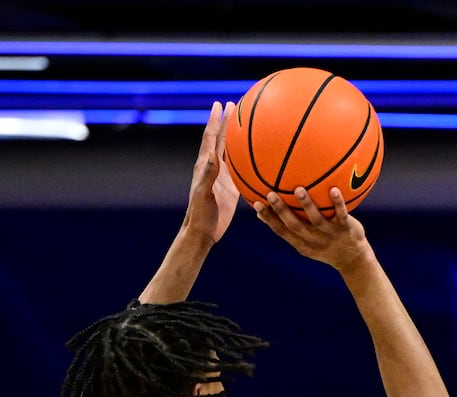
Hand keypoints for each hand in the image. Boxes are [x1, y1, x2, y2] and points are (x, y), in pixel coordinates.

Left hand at [186, 101, 238, 245]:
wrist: (203, 231)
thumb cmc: (200, 214)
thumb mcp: (204, 194)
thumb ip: (208, 175)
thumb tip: (213, 154)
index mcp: (205, 165)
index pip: (210, 137)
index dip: (214, 120)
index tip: (219, 104)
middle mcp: (213, 167)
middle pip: (220, 138)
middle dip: (225, 121)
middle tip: (233, 104)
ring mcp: (222, 177)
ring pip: (229, 151)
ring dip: (234, 136)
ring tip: (243, 123)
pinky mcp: (231, 187)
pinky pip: (240, 168)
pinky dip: (246, 157)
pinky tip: (257, 153)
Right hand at [252, 186, 371, 271]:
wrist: (354, 260)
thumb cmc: (325, 245)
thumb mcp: (304, 242)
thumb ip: (286, 228)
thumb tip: (259, 213)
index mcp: (302, 244)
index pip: (281, 231)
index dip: (268, 219)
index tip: (256, 203)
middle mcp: (314, 240)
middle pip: (295, 226)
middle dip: (282, 211)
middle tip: (270, 193)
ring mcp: (330, 235)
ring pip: (317, 220)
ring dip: (307, 205)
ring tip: (298, 189)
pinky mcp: (347, 229)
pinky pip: (342, 215)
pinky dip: (338, 203)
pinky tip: (334, 189)